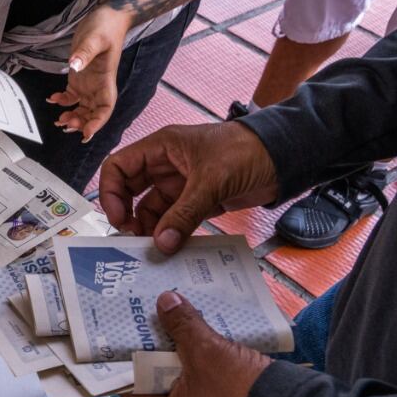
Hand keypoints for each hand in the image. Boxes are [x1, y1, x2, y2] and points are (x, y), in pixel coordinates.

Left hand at [47, 6, 130, 141]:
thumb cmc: (106, 26)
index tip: (86, 132)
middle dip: (81, 123)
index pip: (105, 108)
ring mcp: (89, 83)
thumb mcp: (96, 37)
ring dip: (72, 117)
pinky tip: (52, 100)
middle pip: (93, 113)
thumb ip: (85, 52)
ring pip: (82, 108)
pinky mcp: (80, 78)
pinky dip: (62, 102)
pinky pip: (72, 96)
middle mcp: (99, 86)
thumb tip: (74, 65)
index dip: (97, 122)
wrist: (108, 15)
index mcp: (106, 80)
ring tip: (58, 120)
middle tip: (65, 124)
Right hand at [98, 121, 278, 253]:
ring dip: (151, 228)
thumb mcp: (211, 181)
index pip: (118, 167)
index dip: (110, 192)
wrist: (285, 157)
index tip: (118, 219)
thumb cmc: (246, 152)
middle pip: (130, 191)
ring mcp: (181, 183)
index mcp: (161, 147)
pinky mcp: (197, 200)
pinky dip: (170, 232)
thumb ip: (184, 214)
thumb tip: (161, 245)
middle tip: (134, 239)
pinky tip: (171, 247)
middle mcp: (165, 165)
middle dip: (128, 214)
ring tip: (155, 249)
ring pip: (152, 208)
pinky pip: (174, 218)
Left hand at [124, 291, 270, 396]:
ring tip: (167, 308)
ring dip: (177, 341)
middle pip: (155, 371)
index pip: (129, 384)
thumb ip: (182, 326)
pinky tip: (197, 320)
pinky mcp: (223, 393)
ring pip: (181, 366)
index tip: (114, 329)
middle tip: (140, 310)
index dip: (120, 357)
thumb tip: (164, 300)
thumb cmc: (238, 390)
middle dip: (152, 341)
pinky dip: (199, 347)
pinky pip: (203, 367)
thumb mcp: (206, 352)